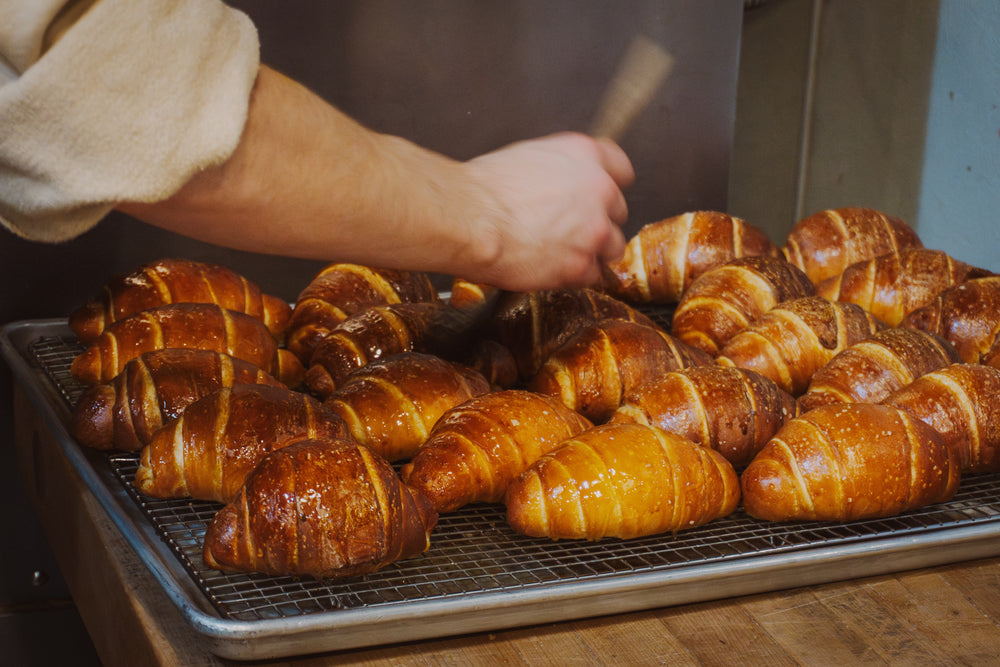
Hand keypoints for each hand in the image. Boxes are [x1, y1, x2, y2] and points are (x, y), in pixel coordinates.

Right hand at [459, 132, 634, 290]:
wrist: (469, 218)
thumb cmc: (483, 190)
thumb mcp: (527, 158)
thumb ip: (558, 170)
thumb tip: (560, 184)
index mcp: (584, 155)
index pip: (621, 169)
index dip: (609, 185)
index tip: (600, 198)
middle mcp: (598, 189)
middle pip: (618, 211)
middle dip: (598, 222)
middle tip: (569, 230)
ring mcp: (595, 229)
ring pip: (612, 247)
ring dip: (591, 252)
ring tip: (560, 253)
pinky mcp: (582, 264)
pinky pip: (591, 276)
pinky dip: (573, 276)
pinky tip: (549, 268)